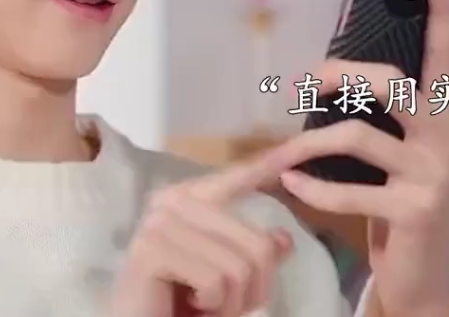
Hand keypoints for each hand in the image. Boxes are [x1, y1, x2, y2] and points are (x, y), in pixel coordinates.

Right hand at [109, 154, 299, 316]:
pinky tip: (192, 305)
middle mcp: (172, 201)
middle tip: (227, 305)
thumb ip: (253, 256)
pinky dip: (214, 304)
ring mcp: (159, 223)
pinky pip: (215, 280)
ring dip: (232, 302)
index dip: (271, 163)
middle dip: (254, 288)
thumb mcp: (227, 279)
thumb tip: (284, 239)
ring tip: (207, 306)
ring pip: (239, 266)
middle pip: (257, 243)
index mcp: (190, 198)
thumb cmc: (180, 304)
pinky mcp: (151, 251)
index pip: (238, 177)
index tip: (297, 147)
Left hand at [277, 0, 448, 316]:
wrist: (425, 275)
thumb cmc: (403, 201)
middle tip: (307, 83)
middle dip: (341, 75)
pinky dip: (312, 188)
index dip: (440, 7)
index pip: (444, 53)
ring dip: (307, 145)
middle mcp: (446, 138)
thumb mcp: (402, 154)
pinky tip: (294, 186)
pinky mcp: (414, 211)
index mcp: (443, 116)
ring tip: (282, 156)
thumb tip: (337, 73)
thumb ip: (385, 115)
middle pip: (391, 83)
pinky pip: (348, 191)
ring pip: (357, 136)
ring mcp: (433, 175)